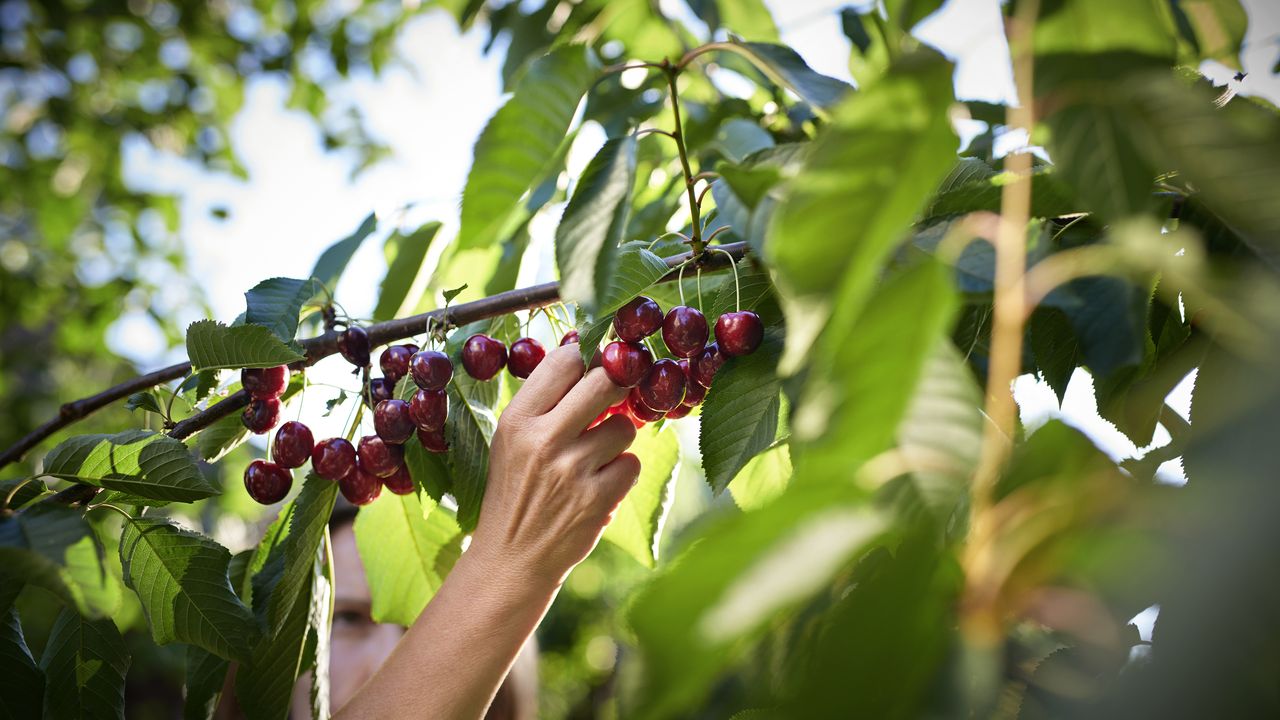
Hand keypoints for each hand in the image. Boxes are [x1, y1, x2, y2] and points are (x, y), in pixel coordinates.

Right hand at [471, 343, 639, 584]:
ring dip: (617, 439)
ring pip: (624, 426)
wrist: (512, 558)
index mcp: (517, 420)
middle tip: (609, 402)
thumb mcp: (512, 441)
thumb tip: (588, 355)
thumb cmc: (516, 491)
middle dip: (614, 389)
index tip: (593, 370)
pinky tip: (600, 485)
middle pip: (604, 382)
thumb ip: (545, 403)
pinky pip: (632, 463)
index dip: (587, 361)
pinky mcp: (596, 499)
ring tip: (595, 457)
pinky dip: (622, 473)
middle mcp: (543, 440)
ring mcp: (571, 470)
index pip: (565, 362)